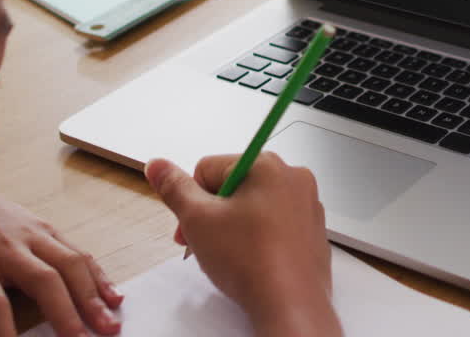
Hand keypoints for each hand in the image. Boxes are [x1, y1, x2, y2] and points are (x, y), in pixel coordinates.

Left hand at [0, 178, 122, 336]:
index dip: (3, 334)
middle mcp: (5, 246)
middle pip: (44, 281)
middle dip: (67, 313)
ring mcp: (29, 234)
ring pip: (69, 263)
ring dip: (92, 295)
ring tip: (110, 323)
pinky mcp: (43, 228)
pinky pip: (76, 250)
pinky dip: (97, 274)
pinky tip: (112, 295)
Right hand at [145, 154, 340, 336]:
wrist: (290, 305)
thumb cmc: (250, 262)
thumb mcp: (197, 220)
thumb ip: (174, 188)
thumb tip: (157, 165)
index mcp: (265, 164)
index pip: (208, 168)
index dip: (192, 200)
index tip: (191, 226)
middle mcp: (292, 177)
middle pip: (232, 186)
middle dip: (213, 214)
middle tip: (206, 243)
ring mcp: (306, 204)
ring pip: (253, 206)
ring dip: (234, 226)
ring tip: (230, 255)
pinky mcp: (312, 230)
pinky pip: (275, 223)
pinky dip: (259, 237)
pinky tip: (252, 260)